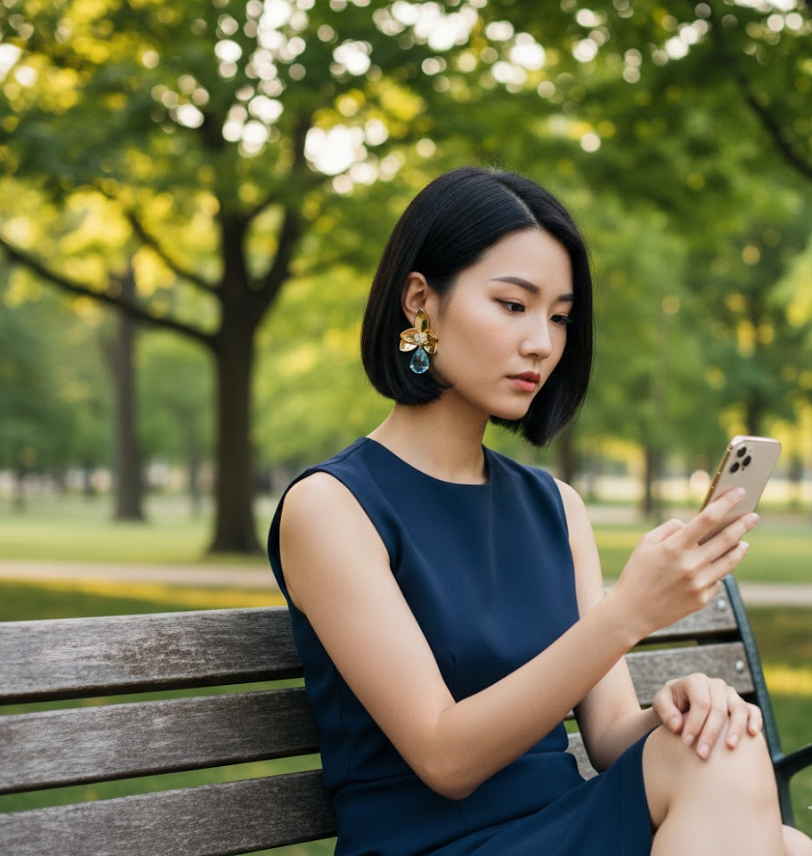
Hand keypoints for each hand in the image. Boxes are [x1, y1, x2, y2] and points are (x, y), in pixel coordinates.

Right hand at [611, 487, 759, 636]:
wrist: (632, 611)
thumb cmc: (637, 573)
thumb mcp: (645, 543)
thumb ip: (670, 529)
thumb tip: (692, 524)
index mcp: (674, 547)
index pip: (708, 519)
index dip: (726, 503)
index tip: (738, 493)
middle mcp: (690, 565)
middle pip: (726, 539)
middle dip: (743, 524)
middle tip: (754, 516)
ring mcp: (698, 584)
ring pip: (729, 561)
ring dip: (740, 548)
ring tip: (744, 541)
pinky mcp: (702, 599)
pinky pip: (718, 579)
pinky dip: (718, 570)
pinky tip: (715, 567)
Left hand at [652, 673, 762, 759]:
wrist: (682, 702)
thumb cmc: (671, 703)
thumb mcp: (661, 703)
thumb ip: (665, 711)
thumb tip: (678, 726)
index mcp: (696, 681)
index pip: (701, 703)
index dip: (695, 724)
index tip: (686, 743)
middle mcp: (715, 685)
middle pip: (719, 708)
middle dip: (710, 733)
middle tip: (702, 754)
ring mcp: (730, 694)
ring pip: (738, 708)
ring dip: (735, 729)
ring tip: (729, 747)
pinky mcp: (741, 704)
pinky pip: (753, 710)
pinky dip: (755, 720)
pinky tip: (752, 733)